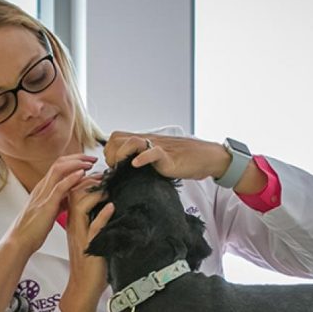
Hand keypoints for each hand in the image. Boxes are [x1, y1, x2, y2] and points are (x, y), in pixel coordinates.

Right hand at [6, 154, 97, 253]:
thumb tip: (71, 199)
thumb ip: (60, 203)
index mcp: (43, 188)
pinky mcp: (46, 205)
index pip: (58, 166)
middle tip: (93, 159)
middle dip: (78, 158)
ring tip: (90, 163)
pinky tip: (82, 174)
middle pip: (59, 163)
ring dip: (76, 164)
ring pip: (59, 170)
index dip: (74, 161)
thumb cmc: (33, 230)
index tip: (88, 162)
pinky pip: (59, 187)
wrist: (20, 241)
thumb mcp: (49, 211)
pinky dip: (71, 178)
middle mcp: (42, 187)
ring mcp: (43, 194)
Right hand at [65, 174, 114, 294]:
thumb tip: (109, 208)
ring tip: (106, 188)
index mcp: (74, 223)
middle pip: (73, 196)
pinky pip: (94, 228)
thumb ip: (95, 223)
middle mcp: (75, 226)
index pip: (73, 195)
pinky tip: (111, 207)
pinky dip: (103, 216)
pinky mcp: (90, 246)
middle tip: (103, 175)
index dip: (83, 181)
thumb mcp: (90, 238)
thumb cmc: (90, 264)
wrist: (82, 287)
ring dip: (94, 195)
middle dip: (88, 182)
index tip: (98, 174)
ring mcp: (81, 236)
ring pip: (80, 208)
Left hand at [103, 131, 231, 179]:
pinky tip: (137, 164)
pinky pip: (153, 151)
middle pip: (116, 138)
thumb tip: (123, 173)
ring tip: (124, 167)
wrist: (203, 157)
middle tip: (118, 169)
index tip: (114, 168)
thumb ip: (141, 161)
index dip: (109, 153)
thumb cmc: (180, 161)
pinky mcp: (168, 155)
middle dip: (112, 155)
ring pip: (131, 141)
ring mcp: (157, 147)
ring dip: (122, 155)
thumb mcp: (155, 160)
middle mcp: (147, 141)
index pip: (114, 139)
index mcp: (142, 141)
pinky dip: (142, 157)